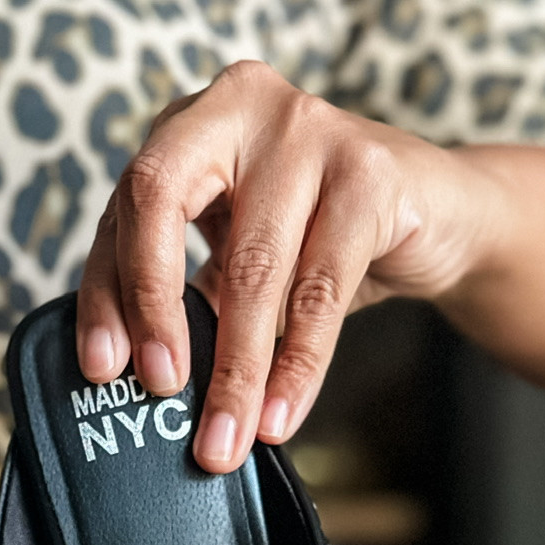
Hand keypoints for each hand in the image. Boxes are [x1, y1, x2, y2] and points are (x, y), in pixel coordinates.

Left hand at [76, 58, 498, 472]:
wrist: (443, 215)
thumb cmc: (322, 237)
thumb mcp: (240, 256)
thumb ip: (188, 292)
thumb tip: (131, 379)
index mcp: (191, 123)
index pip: (124, 209)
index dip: (106, 292)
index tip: (101, 369)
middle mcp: (240, 106)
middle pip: (160, 202)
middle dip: (151, 306)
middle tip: (157, 391)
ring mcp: (309, 128)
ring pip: (252, 266)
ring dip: (236, 369)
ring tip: (226, 438)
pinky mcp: (370, 172)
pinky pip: (320, 290)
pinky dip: (298, 365)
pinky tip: (281, 414)